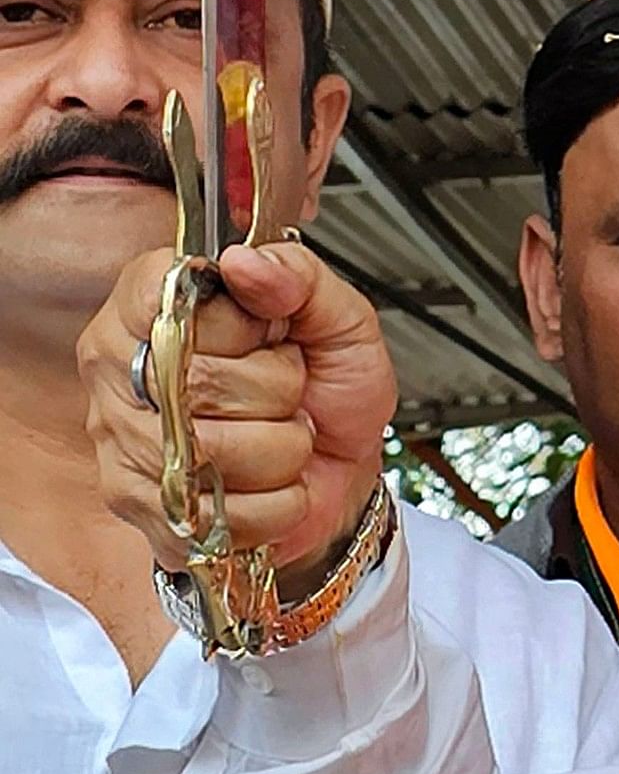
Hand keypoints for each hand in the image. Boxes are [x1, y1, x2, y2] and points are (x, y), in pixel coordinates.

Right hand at [81, 241, 397, 586]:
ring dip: (280, 448)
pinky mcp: (140, 507)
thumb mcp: (341, 320)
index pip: (169, 294)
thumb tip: (246, 262)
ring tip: (278, 434)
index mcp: (156, 304)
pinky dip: (273, 501)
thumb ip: (302, 276)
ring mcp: (121, 441)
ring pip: (213, 450)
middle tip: (285, 389)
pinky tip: (269, 481)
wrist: (342, 473)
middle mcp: (121, 369)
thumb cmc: (329, 391)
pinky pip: (221, 510)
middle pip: (199, 379)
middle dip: (276, 390)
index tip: (268, 331)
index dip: (239, 321)